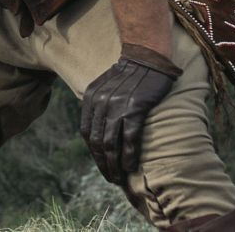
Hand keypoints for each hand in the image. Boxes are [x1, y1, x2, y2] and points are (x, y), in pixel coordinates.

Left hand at [80, 53, 178, 183]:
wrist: (146, 57)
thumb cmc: (129, 73)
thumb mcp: (105, 86)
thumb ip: (99, 105)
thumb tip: (99, 131)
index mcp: (91, 98)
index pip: (87, 133)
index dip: (94, 153)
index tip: (102, 165)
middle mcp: (100, 103)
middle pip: (97, 142)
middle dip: (103, 163)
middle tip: (111, 178)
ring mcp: (117, 107)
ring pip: (111, 144)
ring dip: (114, 165)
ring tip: (120, 177)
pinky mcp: (135, 109)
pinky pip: (129, 139)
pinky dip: (129, 156)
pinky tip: (131, 167)